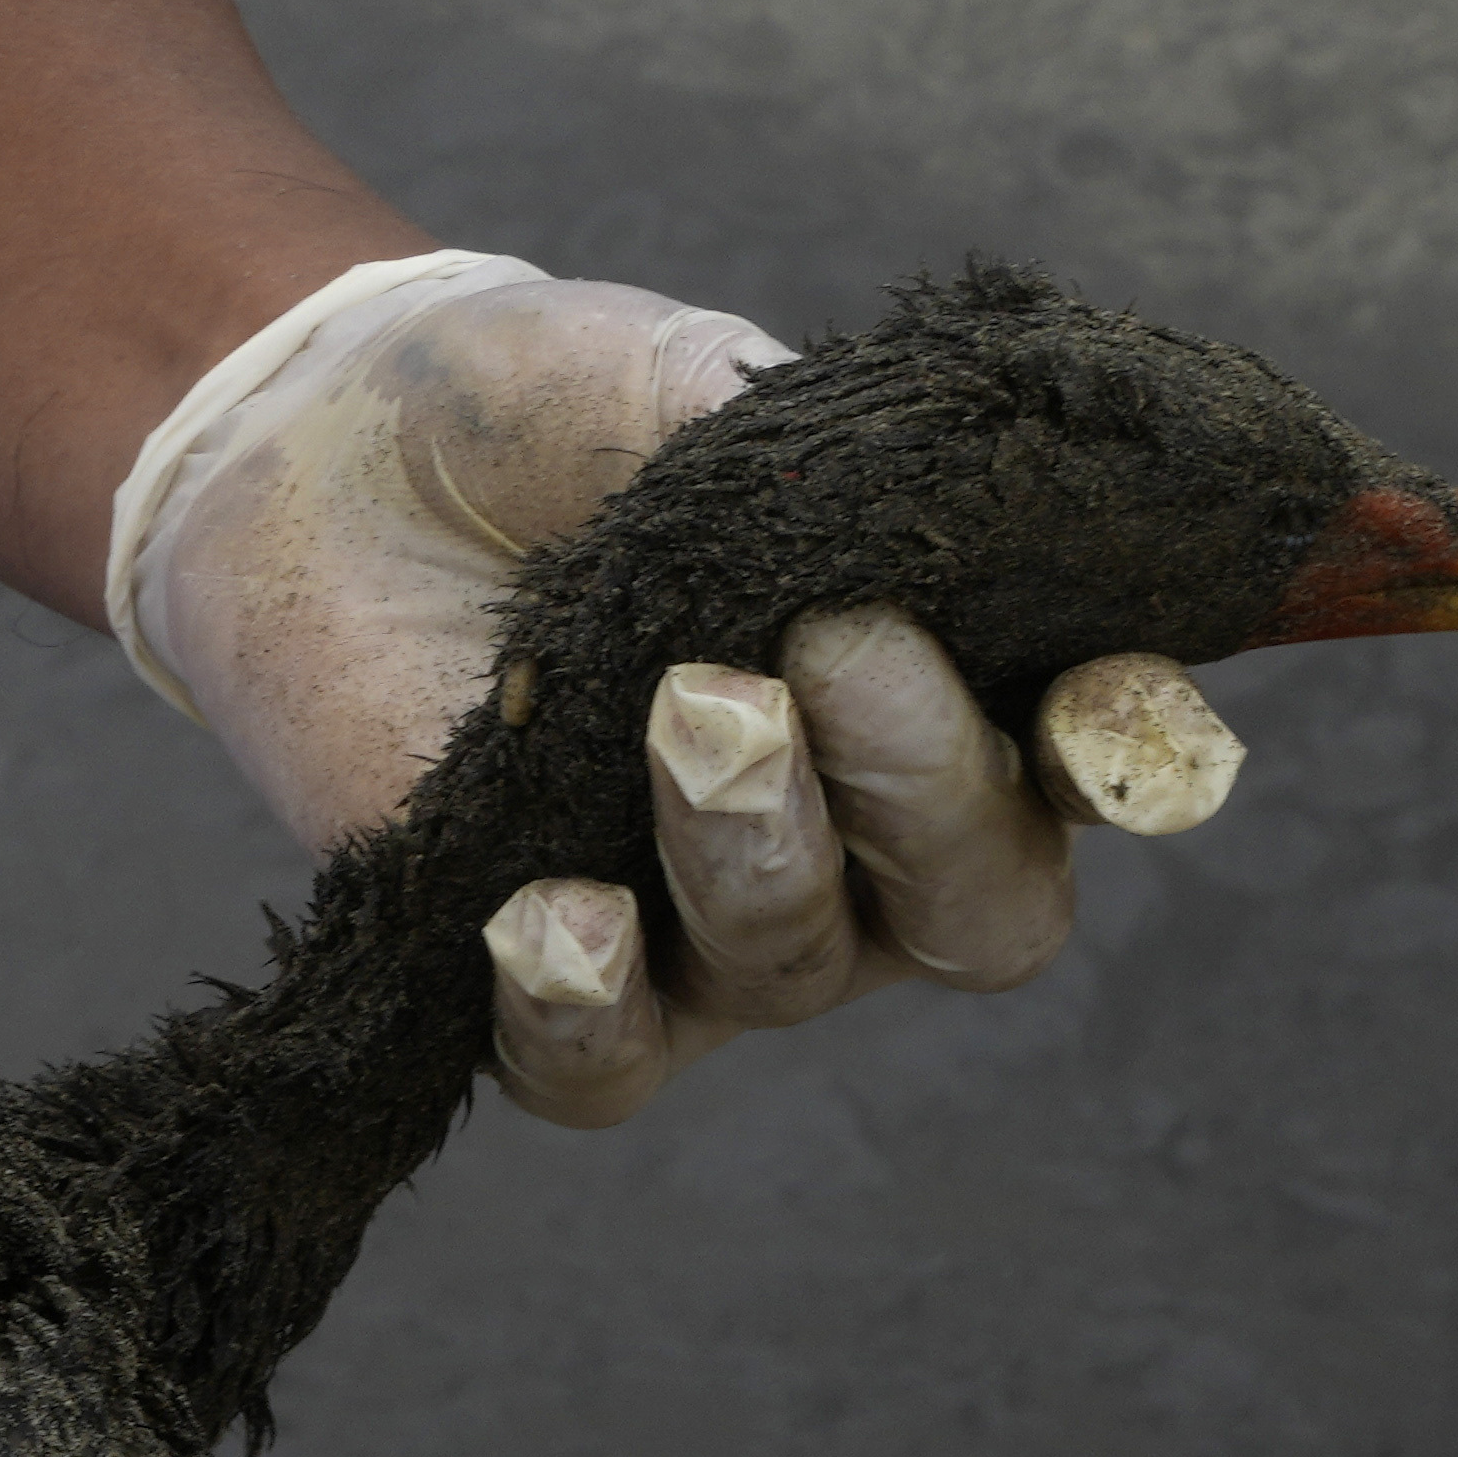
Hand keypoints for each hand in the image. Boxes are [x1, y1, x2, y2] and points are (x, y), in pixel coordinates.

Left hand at [104, 254, 1244, 1129]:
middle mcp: (864, 847)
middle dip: (928, 783)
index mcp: (950, 690)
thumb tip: (920, 496)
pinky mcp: (548, 990)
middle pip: (980, 910)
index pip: (1096, 766)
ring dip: (756, 843)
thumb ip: (824, 454)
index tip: (1110, 703)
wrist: (326, 456)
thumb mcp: (694, 386)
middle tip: (834, 644)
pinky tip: (546, 916)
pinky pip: (600, 1070)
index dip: (1131, 756)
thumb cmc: (549, 415)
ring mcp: (712, 937)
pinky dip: (584, 1005)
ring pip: (793, 969)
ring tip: (684, 704)